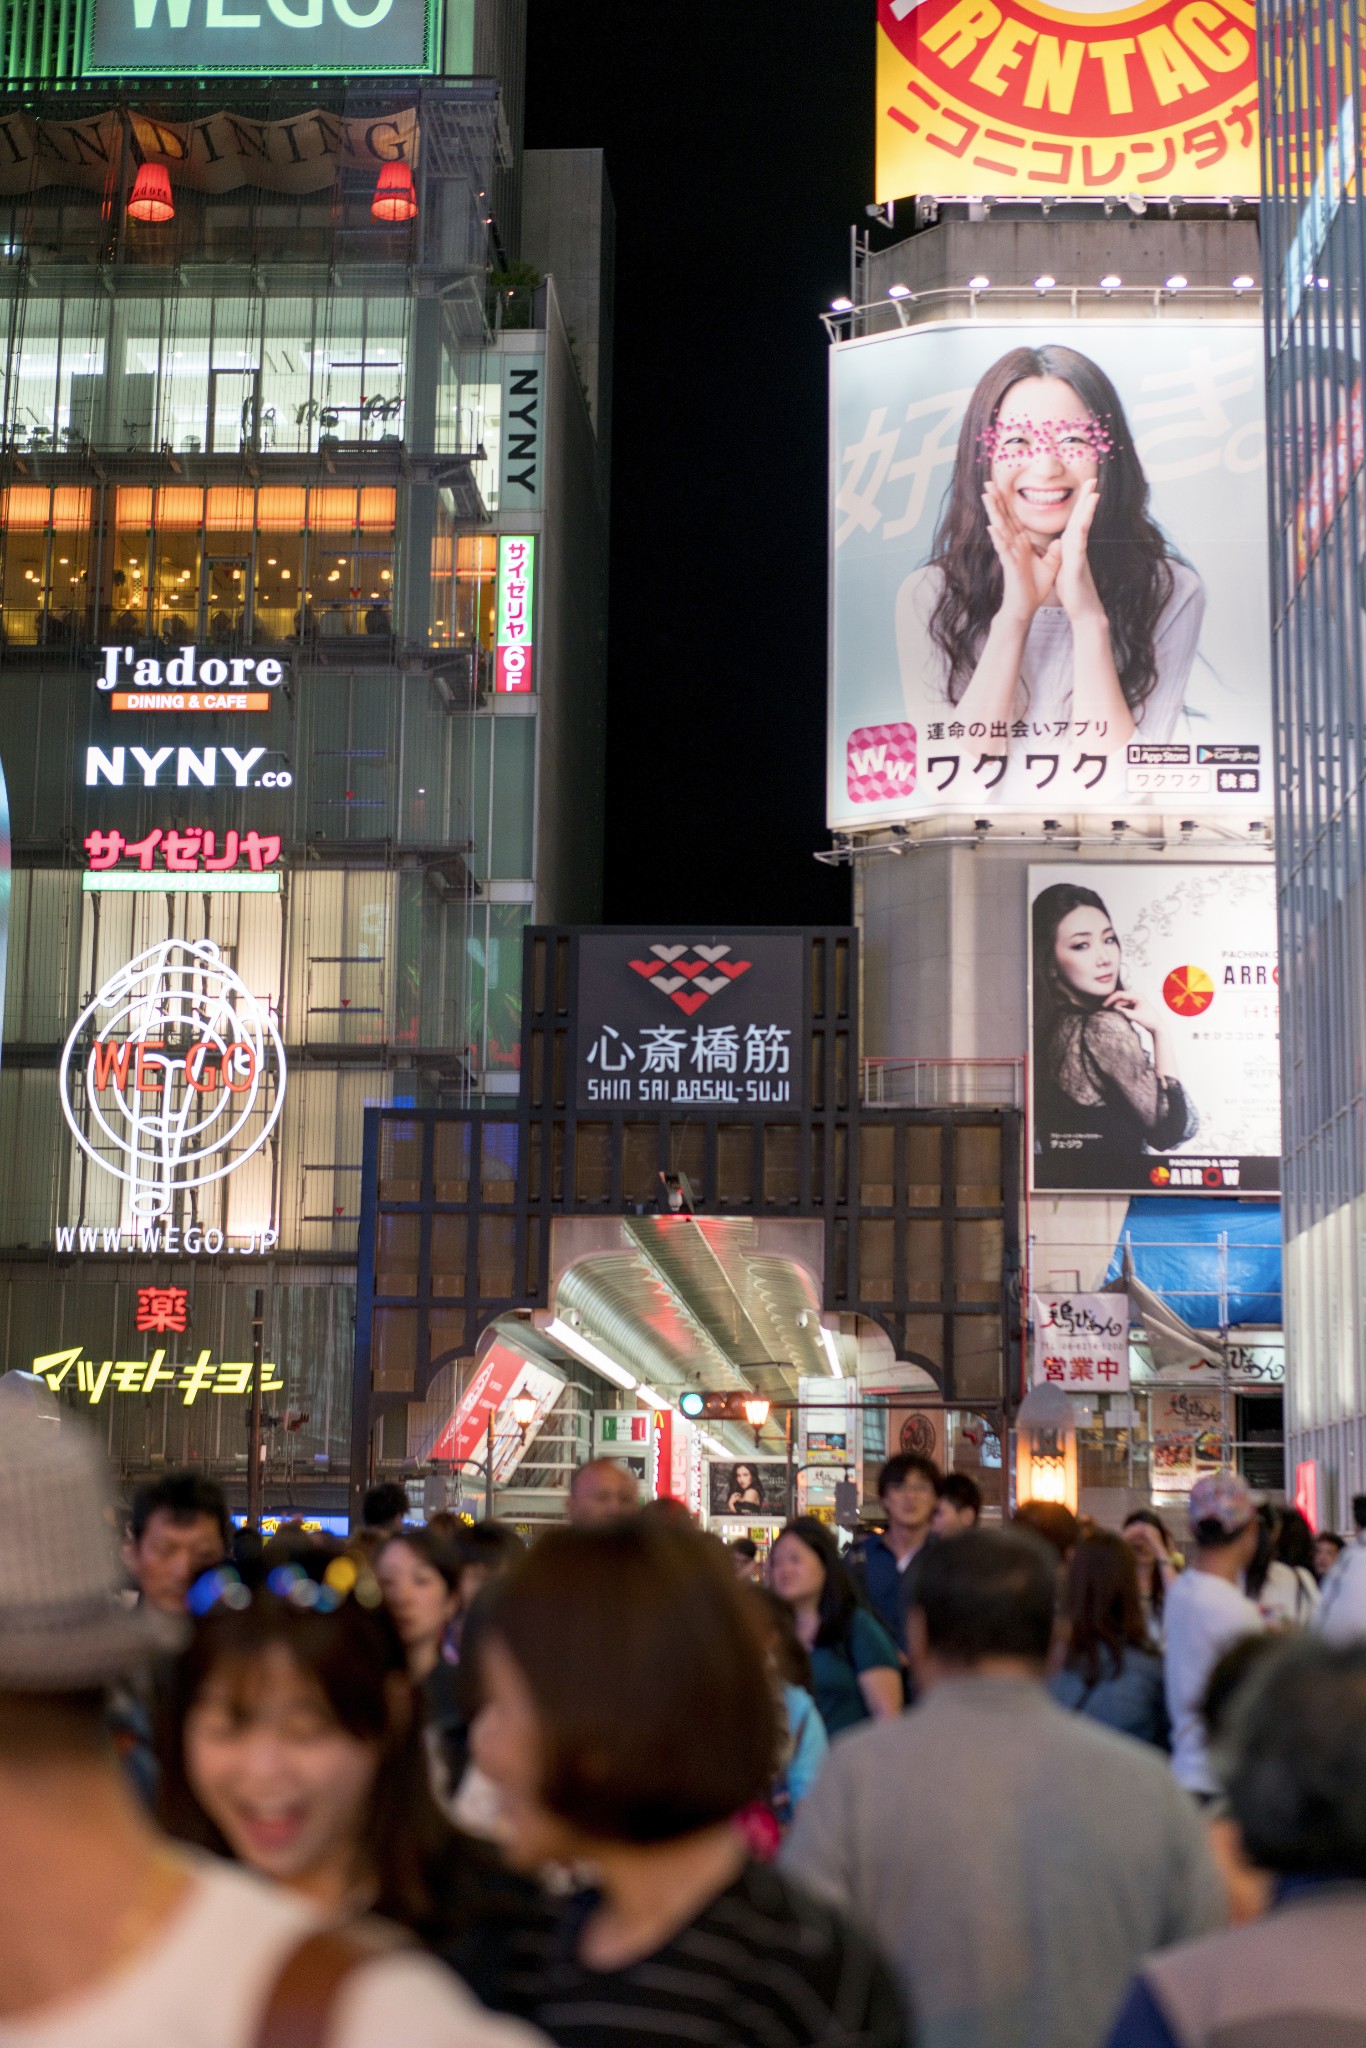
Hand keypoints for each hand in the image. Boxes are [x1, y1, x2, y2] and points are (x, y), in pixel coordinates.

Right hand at [983, 480, 1058, 624]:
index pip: (1013, 519)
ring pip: (1000, 529)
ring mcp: (1010, 554)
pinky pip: (1003, 550)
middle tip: (988, 481)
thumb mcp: (1050, 566)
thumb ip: (1053, 553)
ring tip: (986, 496)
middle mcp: (1013, 546)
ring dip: (993, 512)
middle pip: (1003, 518)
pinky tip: (992, 527)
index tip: (1001, 486)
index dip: (1007, 502)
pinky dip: (997, 538)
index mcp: (1021, 544)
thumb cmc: (1034, 588)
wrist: (1026, 608)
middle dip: (996, 500)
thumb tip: (1059, 541)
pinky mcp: (1010, 566)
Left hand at [1055, 479, 1105, 623]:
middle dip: (1087, 499)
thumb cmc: (1073, 589)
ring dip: (1087, 511)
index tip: (1085, 486)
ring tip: (1094, 493)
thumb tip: (1063, 541)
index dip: (1079, 503)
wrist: (1083, 610)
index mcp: (1071, 546)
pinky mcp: (1076, 566)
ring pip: (1082, 529)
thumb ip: (1065, 551)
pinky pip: (1077, 548)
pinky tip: (1082, 524)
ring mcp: (1078, 555)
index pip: (1075, 520)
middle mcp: (1077, 547)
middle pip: (1081, 518)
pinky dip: (1080, 535)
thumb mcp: (1064, 565)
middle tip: (1094, 479)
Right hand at [1103, 988, 1161, 1034]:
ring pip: (1122, 1003)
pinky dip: (1122, 1011)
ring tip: (1118, 1017)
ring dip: (1119, 1009)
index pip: (1120, 994)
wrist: (1157, 1026)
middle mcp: (1137, 997)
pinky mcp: (1135, 1006)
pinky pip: (1125, 1007)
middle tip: (1108, 1012)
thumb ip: (1123, 1012)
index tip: (1104, 1005)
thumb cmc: (1149, 1020)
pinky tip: (1121, 1016)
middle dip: (1114, 1005)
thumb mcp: (1134, 1016)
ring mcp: (1136, 1001)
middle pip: (1120, 999)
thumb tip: (1113, 1009)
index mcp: (1138, 996)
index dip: (1111, 999)